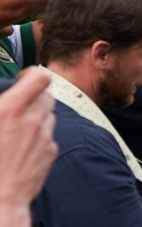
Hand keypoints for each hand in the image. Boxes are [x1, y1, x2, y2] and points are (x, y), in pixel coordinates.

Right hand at [0, 67, 56, 206]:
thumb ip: (1, 108)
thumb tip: (6, 101)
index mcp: (9, 110)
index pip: (39, 78)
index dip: (32, 75)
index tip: (22, 80)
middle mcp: (31, 120)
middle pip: (47, 96)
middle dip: (35, 98)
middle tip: (19, 106)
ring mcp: (44, 137)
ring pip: (49, 115)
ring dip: (38, 117)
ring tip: (19, 129)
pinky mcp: (51, 152)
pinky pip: (49, 135)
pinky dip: (40, 136)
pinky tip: (23, 147)